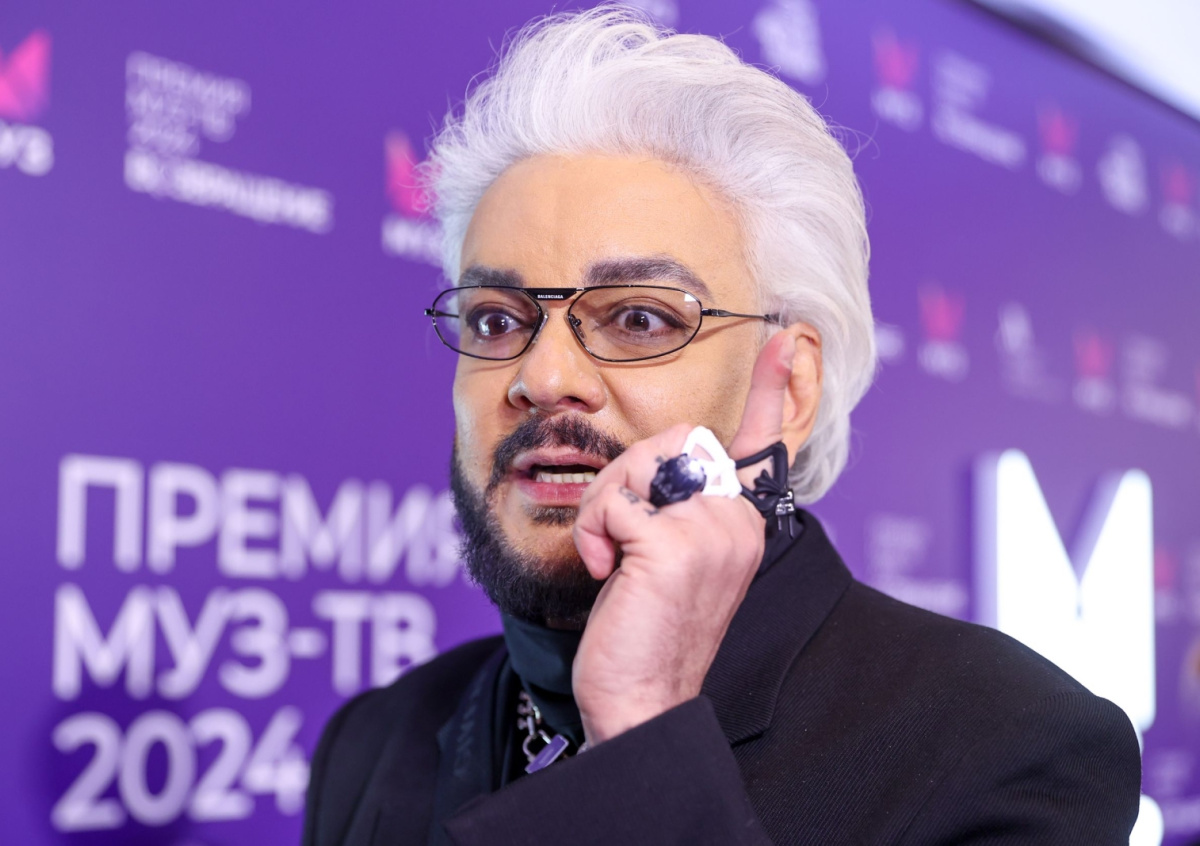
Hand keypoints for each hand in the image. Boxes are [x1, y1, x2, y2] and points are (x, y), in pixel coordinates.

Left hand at [571, 331, 797, 744]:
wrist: (641, 700)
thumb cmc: (645, 631)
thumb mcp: (667, 558)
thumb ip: (675, 508)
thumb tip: (657, 465)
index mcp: (740, 523)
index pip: (759, 445)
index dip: (771, 389)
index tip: (785, 338)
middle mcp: (737, 521)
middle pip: (671, 441)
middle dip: (625, 477)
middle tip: (616, 535)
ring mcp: (711, 531)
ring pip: (636, 465)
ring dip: (605, 508)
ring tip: (613, 559)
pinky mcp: (674, 544)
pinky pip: (613, 502)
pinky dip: (595, 534)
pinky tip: (610, 574)